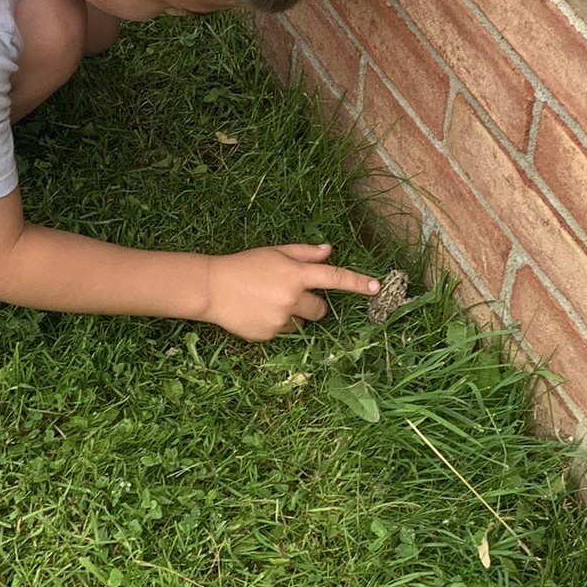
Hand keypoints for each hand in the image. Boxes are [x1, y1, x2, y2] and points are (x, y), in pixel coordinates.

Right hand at [202, 243, 380, 341]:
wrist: (211, 288)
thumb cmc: (244, 265)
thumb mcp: (274, 252)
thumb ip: (304, 253)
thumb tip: (329, 251)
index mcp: (295, 274)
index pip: (333, 277)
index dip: (356, 282)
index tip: (375, 287)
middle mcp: (291, 298)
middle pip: (321, 310)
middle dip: (312, 304)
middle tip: (290, 294)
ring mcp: (280, 319)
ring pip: (301, 323)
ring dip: (293, 315)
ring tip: (266, 302)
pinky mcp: (269, 335)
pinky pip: (283, 332)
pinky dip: (276, 325)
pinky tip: (257, 312)